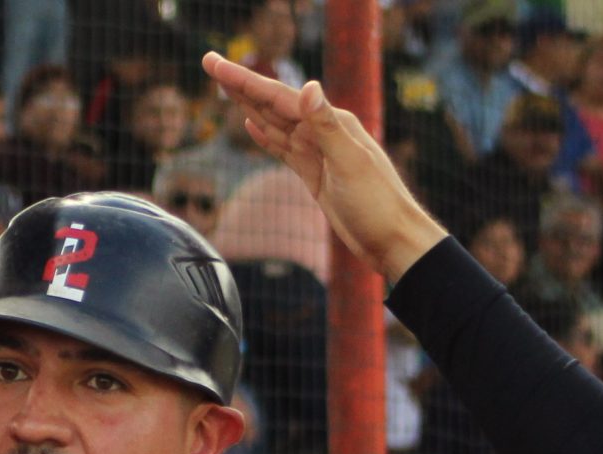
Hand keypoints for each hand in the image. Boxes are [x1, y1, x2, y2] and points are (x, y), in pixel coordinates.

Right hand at [202, 52, 445, 284]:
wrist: (393, 241)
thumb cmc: (378, 205)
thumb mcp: (350, 164)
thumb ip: (327, 127)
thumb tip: (308, 88)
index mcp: (331, 122)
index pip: (279, 96)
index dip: (244, 80)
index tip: (215, 64)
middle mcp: (323, 131)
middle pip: (272, 103)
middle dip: (240, 84)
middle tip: (209, 63)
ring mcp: (318, 153)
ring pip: (275, 122)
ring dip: (248, 103)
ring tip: (224, 85)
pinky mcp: (315, 175)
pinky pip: (283, 148)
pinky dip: (265, 135)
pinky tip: (251, 125)